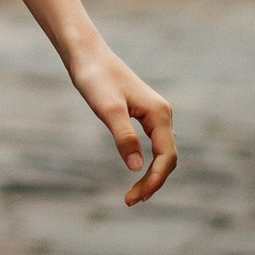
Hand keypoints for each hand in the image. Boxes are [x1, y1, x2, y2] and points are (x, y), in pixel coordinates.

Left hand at [68, 47, 177, 203]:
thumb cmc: (94, 78)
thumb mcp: (107, 109)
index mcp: (159, 114)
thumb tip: (137, 168)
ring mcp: (154, 114)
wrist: (86, 54)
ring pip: (162, 151)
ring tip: (135, 194)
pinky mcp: (142, 113)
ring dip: (151, 173)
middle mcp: (162, 114)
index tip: (137, 197)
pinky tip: (136, 169)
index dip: (154, 180)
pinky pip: (154, 143)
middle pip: (168, 158)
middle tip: (131, 201)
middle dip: (153, 181)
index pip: (166, 157)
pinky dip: (147, 161)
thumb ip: (124, 137)